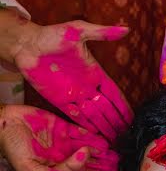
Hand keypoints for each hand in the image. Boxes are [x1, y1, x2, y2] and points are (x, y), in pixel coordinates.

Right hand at [0, 105, 118, 170]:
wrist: (2, 124)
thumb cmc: (11, 148)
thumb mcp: (27, 166)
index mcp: (56, 167)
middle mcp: (64, 155)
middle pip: (90, 162)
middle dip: (106, 165)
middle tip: (126, 168)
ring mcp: (64, 140)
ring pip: (89, 146)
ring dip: (103, 151)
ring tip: (119, 154)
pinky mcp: (62, 125)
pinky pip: (81, 131)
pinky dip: (92, 135)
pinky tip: (105, 140)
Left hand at [14, 20, 132, 141]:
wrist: (26, 45)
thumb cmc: (51, 35)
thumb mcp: (78, 30)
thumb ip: (102, 33)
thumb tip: (126, 29)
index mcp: (95, 73)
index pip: (114, 94)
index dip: (123, 107)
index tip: (133, 119)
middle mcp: (87, 87)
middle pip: (106, 109)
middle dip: (117, 122)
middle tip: (127, 137)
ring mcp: (74, 96)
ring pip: (93, 116)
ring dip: (104, 128)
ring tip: (115, 142)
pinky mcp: (60, 102)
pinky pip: (76, 117)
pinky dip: (86, 127)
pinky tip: (95, 137)